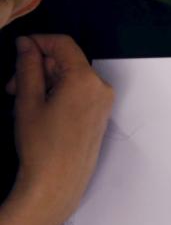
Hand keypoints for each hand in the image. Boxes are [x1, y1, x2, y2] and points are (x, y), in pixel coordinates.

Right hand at [10, 35, 113, 224]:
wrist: (58, 182)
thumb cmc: (41, 145)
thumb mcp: (28, 100)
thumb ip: (28, 67)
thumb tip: (26, 44)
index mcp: (85, 80)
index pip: (64, 44)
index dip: (39, 41)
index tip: (19, 49)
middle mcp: (101, 87)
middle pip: (67, 61)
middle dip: (37, 67)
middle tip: (12, 85)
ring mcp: (104, 102)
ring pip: (71, 77)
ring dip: (45, 81)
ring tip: (21, 99)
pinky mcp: (101, 114)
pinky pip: (79, 92)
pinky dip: (59, 92)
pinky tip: (39, 107)